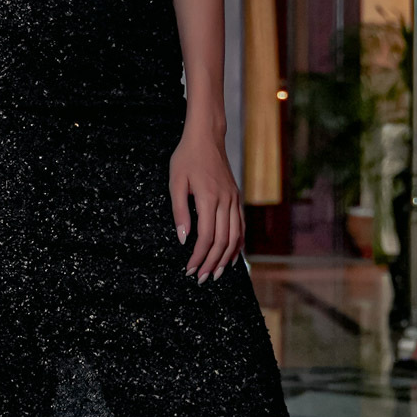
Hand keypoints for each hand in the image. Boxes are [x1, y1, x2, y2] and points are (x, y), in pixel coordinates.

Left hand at [170, 127, 243, 282]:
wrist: (207, 137)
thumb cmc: (187, 158)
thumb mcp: (176, 182)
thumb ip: (180, 212)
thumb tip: (183, 238)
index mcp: (209, 198)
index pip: (205, 237)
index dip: (198, 257)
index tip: (189, 269)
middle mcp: (225, 201)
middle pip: (222, 241)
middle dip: (211, 263)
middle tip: (201, 278)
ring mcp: (234, 200)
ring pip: (235, 237)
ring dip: (226, 258)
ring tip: (216, 273)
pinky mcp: (236, 198)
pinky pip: (241, 226)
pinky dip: (237, 244)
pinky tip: (231, 256)